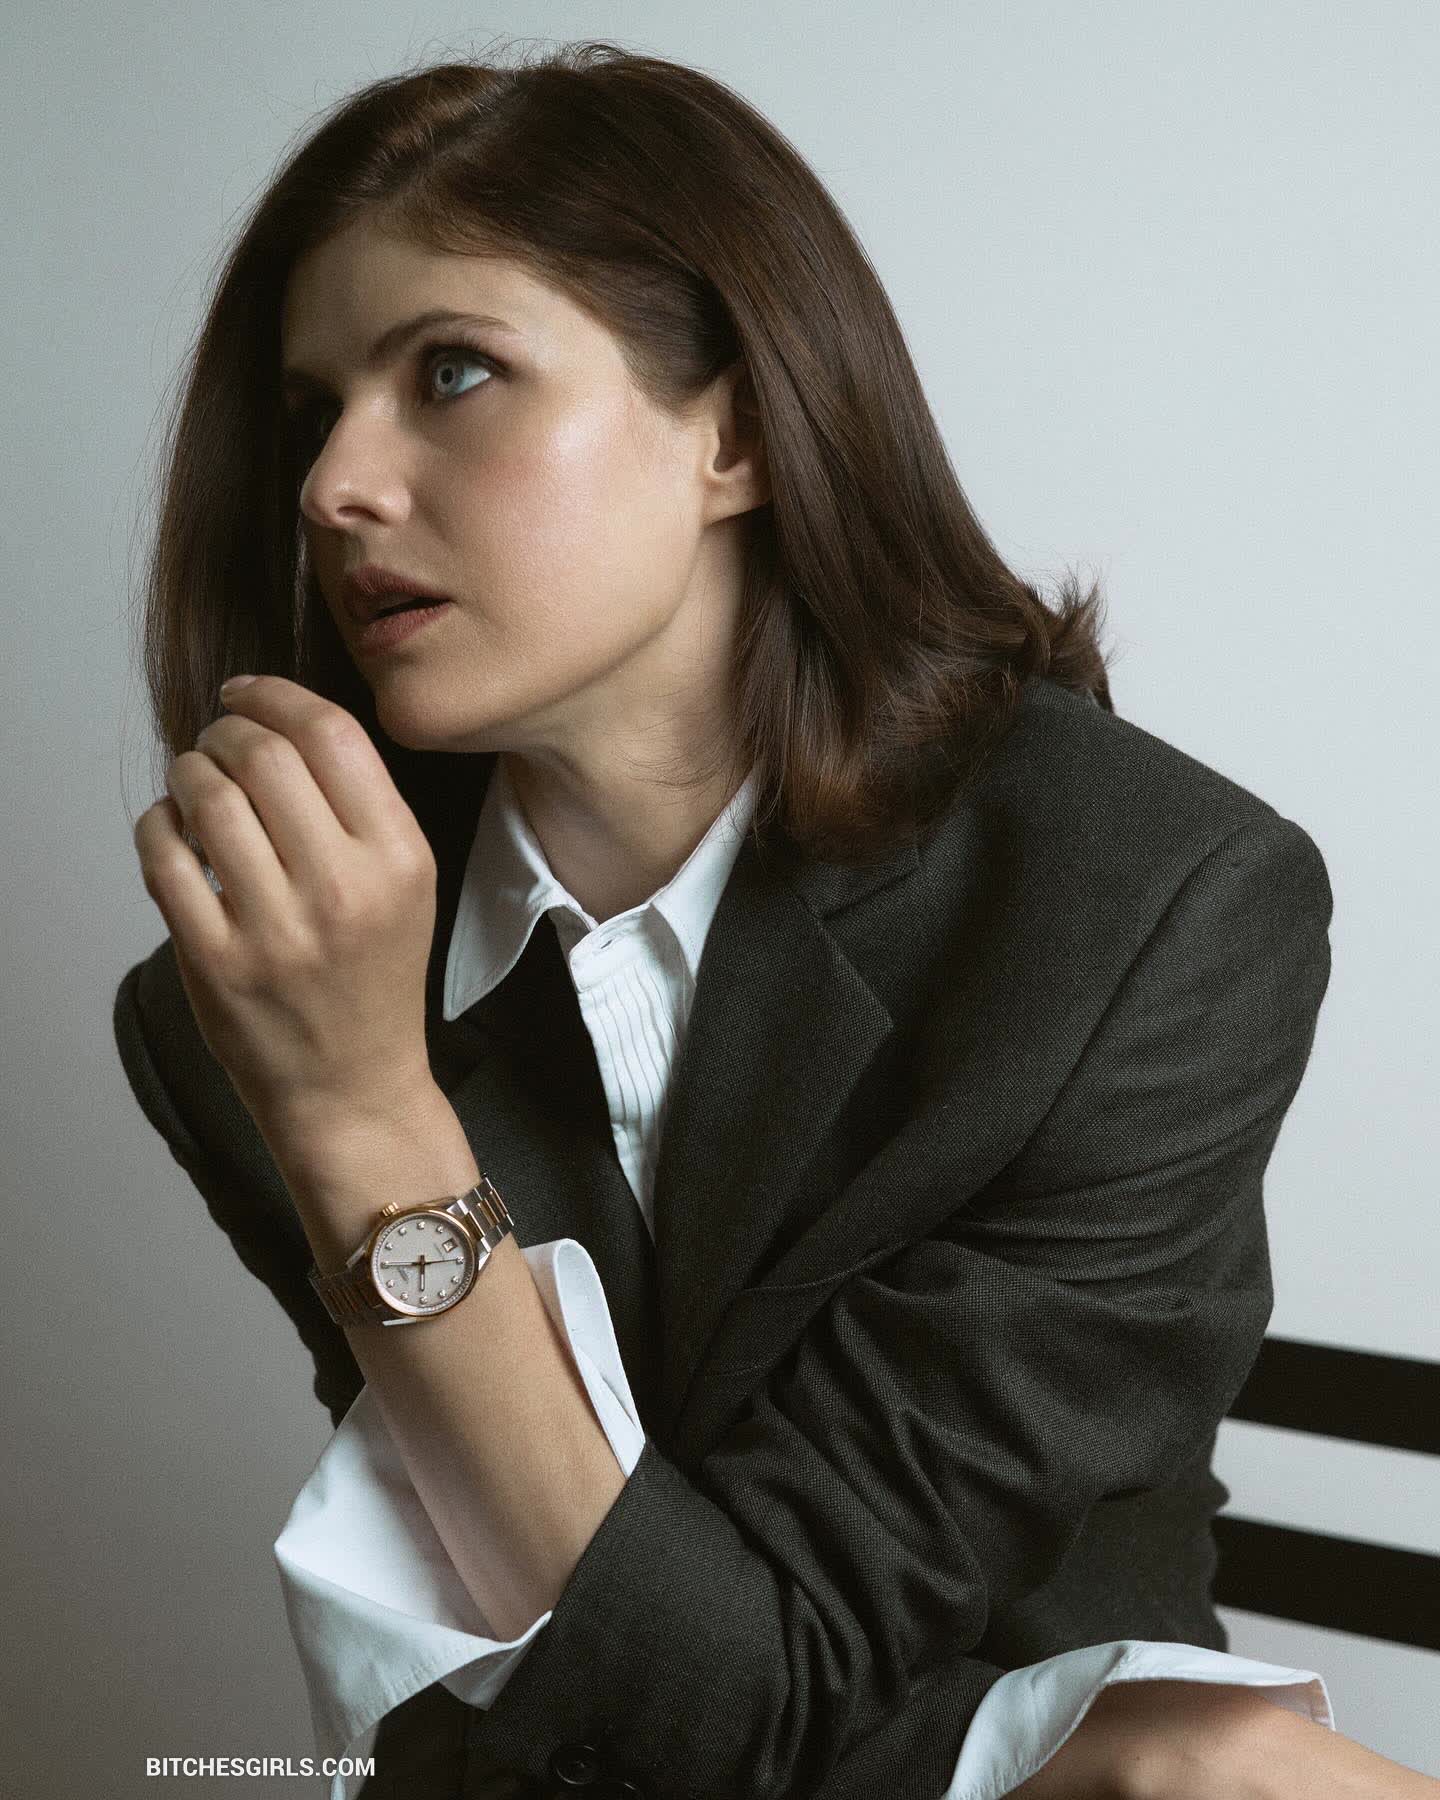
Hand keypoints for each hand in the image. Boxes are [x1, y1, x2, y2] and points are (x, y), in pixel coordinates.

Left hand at [132, 675, 438, 1147]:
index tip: (247, 694)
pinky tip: (171, 829)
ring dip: (187, 771)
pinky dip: (157, 825)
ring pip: (208, 797)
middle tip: (215, 740)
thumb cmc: (374, 977)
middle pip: (264, 755)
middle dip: (225, 730)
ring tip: (192, 782)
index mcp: (400, 858)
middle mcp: (344, 889)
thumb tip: (276, 721)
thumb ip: (359, 806)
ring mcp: (277, 929)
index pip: (333, 735)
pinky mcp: (217, 963)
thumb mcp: (407, 883)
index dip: (276, 696)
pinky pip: (164, 859)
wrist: (354, 1085)